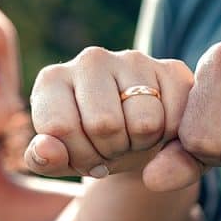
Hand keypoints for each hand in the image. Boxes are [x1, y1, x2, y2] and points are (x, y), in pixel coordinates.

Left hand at [24, 47, 195, 186]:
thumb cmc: (90, 147)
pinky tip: (158, 128)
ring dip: (142, 145)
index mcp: (52, 80)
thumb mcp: (62, 161)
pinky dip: (169, 137)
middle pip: (104, 125)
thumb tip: (46, 149)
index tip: (84, 155)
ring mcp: (132, 59)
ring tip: (133, 137)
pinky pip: (176, 118)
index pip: (60, 128)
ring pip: (144, 123)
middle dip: (111, 151)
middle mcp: (90, 59)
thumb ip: (44, 159)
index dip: (77, 156)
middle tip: (112, 147)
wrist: (132, 140)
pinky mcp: (170, 68)